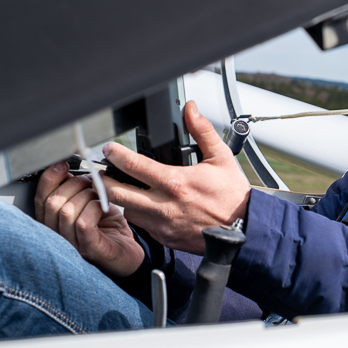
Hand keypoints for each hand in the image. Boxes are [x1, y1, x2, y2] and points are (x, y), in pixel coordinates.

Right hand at [34, 162, 145, 276]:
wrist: (129, 253)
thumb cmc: (109, 227)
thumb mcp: (89, 202)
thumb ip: (75, 188)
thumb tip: (67, 166)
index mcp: (54, 222)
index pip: (40, 198)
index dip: (49, 178)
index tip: (63, 164)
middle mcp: (58, 236)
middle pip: (51, 203)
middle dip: (74, 184)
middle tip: (92, 182)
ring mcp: (72, 245)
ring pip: (66, 211)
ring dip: (87, 196)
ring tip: (100, 196)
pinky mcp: (89, 249)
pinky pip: (83, 223)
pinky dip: (94, 208)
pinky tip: (104, 207)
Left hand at [100, 100, 250, 254]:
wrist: (244, 231)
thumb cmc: (232, 196)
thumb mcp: (221, 158)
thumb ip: (202, 131)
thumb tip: (191, 109)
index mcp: (175, 182)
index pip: (134, 166)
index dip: (116, 155)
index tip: (109, 149)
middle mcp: (164, 206)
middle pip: (118, 193)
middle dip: (106, 180)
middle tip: (103, 172)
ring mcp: (162, 225)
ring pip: (127, 211)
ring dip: (122, 199)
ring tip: (124, 188)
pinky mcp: (165, 238)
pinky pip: (142, 226)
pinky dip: (138, 215)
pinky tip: (145, 206)